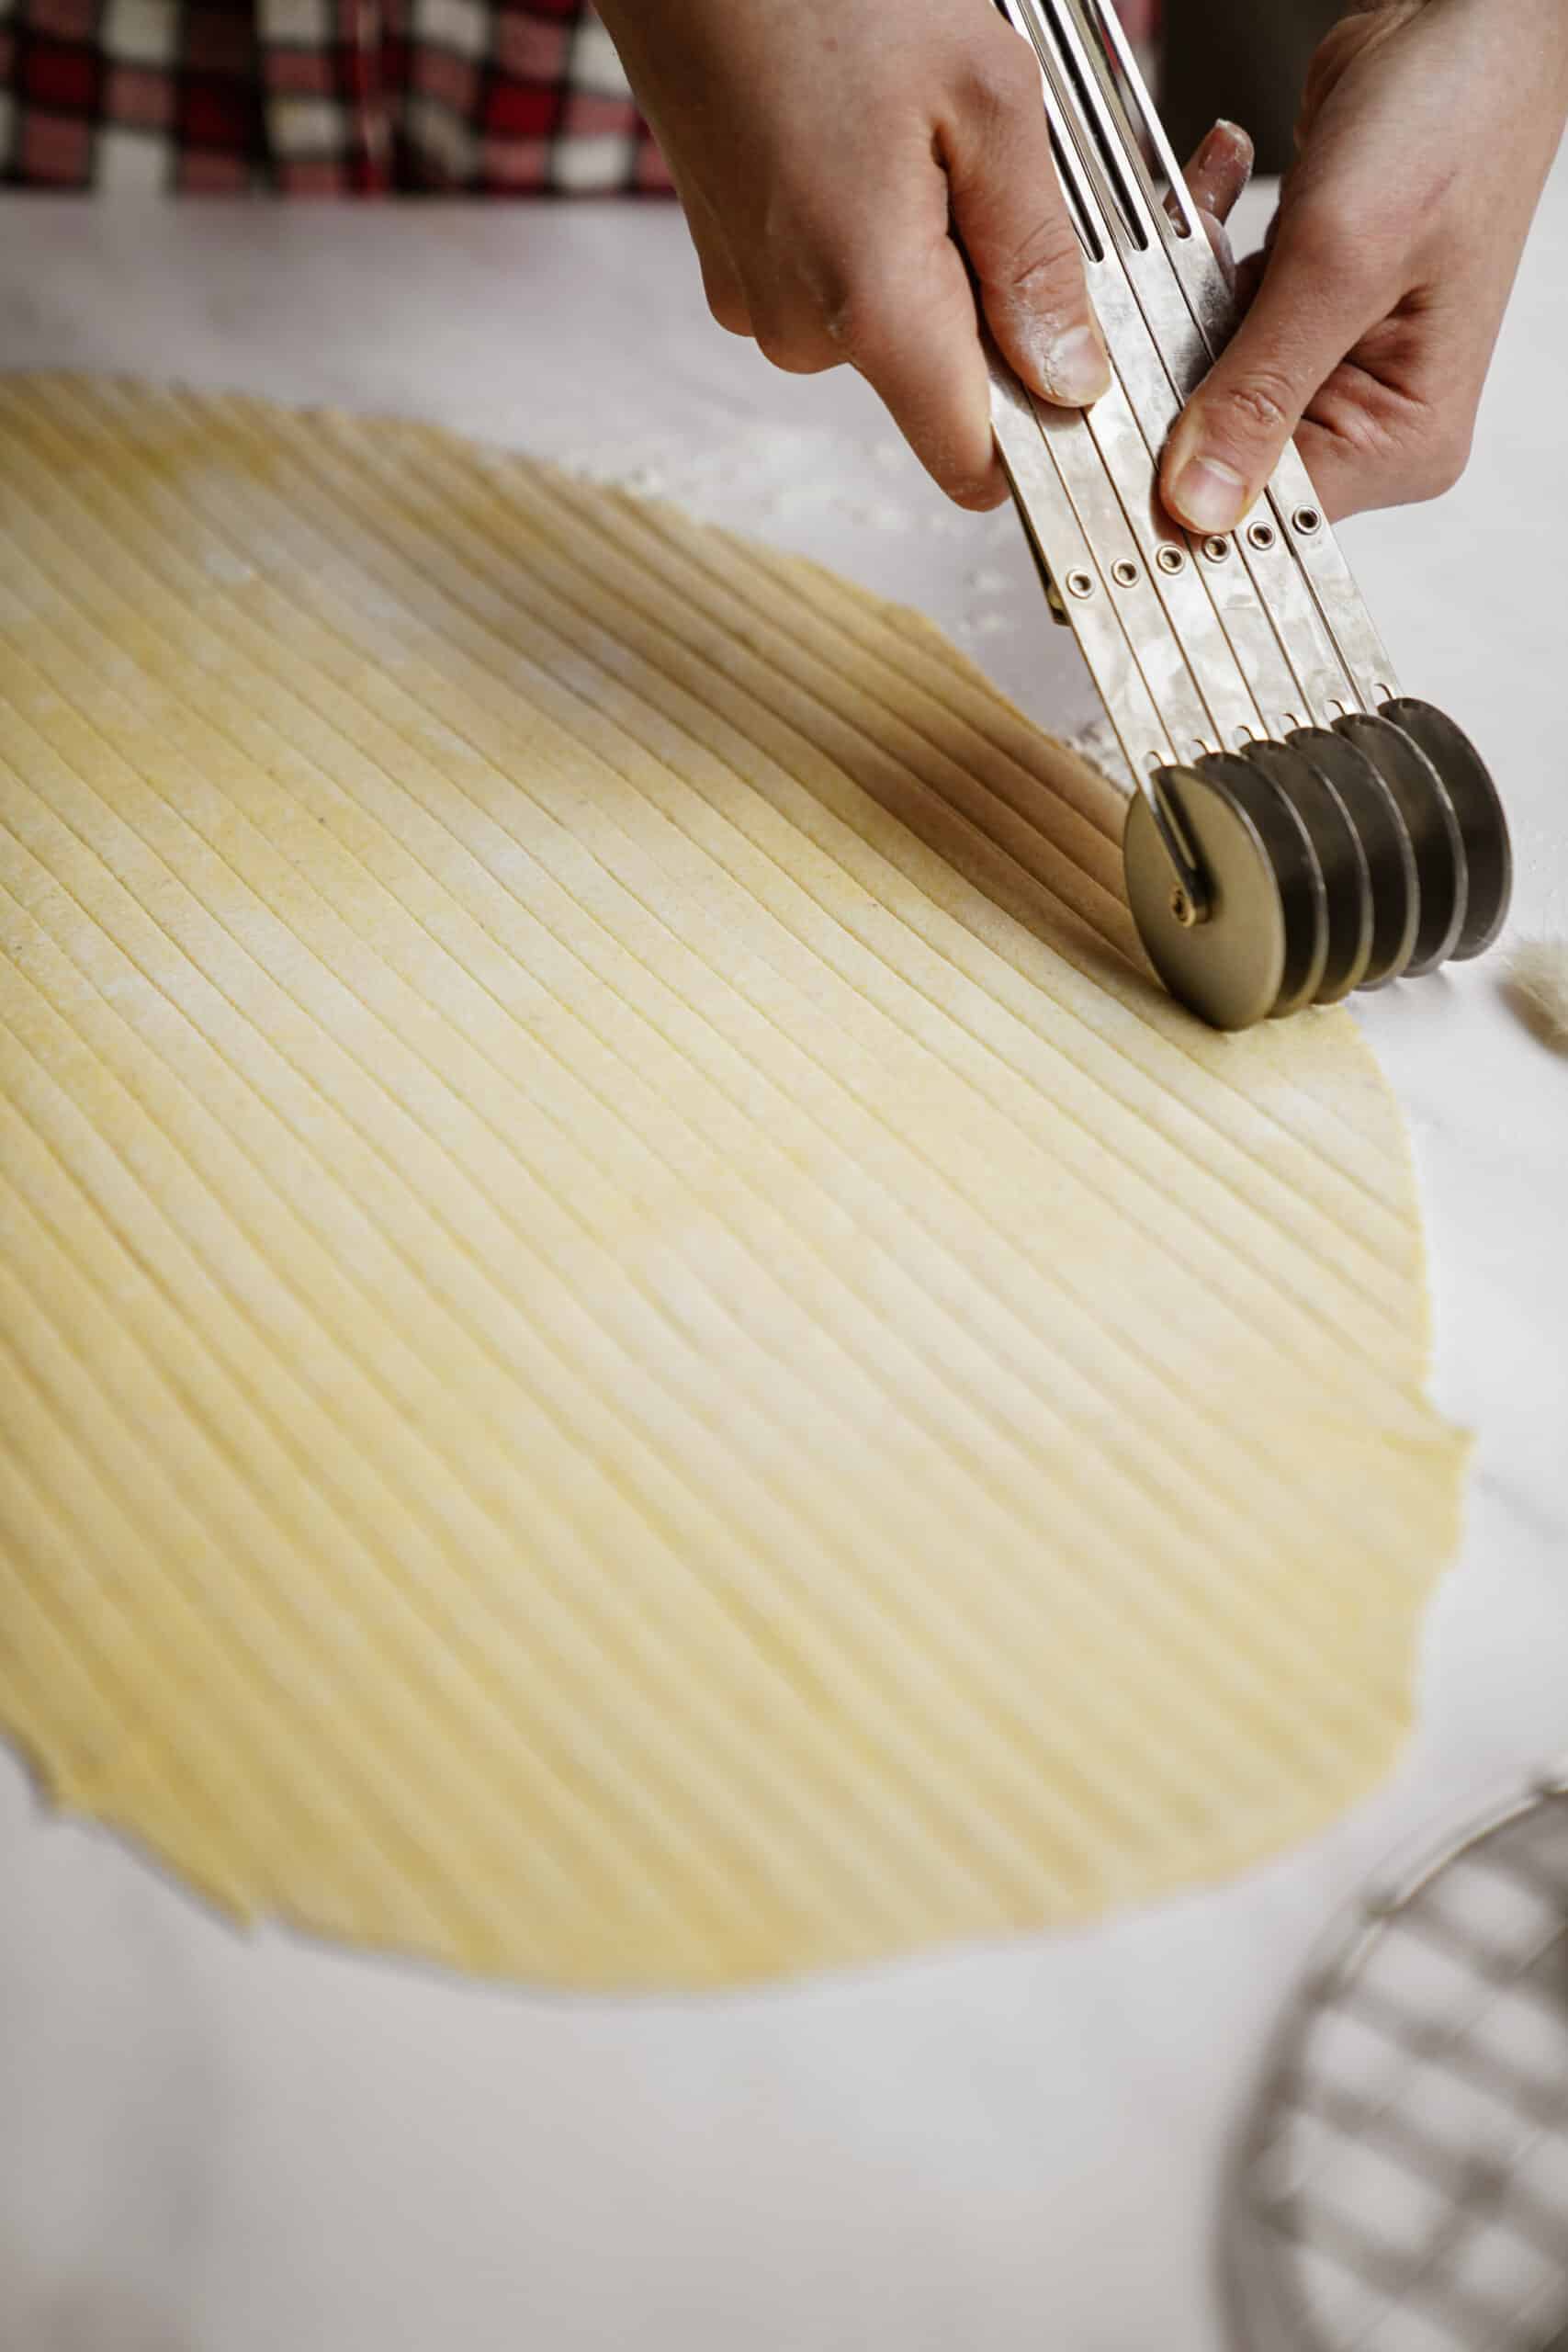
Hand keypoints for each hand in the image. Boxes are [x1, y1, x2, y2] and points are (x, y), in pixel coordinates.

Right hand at [595, 0, 1114, 509]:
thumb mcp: (987, 98)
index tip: (1087, 372)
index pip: (972, 463)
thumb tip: (1073, 378)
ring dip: (939, 256)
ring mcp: (757, 302)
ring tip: (934, 137)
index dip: (1043, 435)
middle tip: (1016, 177)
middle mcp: (798, 331)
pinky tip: (878, 137)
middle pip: (942, 384)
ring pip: (893, 326)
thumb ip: (1038, 258)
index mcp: (867, 306)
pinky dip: (880, 231)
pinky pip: (836, 284)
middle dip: (997, 305)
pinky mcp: (734, 265)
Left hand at [1161, 0, 1567, 532]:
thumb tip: (1197, 507)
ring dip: (1173, 294)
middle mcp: (1363, 415)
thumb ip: (1259, 389)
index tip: (1102, 454)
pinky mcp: (1290, 308)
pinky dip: (1193, 248)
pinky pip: (1204, 310)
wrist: (1466, 13)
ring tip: (1192, 216)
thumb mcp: (1342, 262)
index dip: (1178, 489)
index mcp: (1400, 439)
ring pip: (1196, 374)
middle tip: (1137, 305)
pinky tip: (1216, 183)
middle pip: (1217, 447)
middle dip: (1167, 370)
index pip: (1263, 512)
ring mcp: (1323, 362)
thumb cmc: (1452, 119)